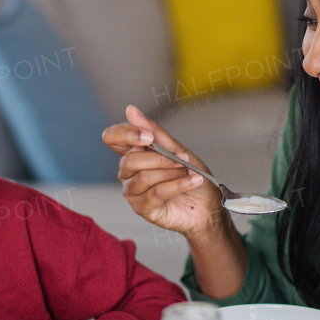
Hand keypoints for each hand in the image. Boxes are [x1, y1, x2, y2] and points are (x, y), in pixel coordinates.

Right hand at [102, 104, 225, 237]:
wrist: (207, 204)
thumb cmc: (191, 176)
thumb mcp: (177, 149)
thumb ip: (154, 132)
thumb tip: (131, 111)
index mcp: (133, 152)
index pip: (112, 138)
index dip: (126, 134)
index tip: (149, 137)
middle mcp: (128, 172)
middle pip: (130, 160)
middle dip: (160, 158)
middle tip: (182, 160)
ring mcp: (133, 191)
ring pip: (144, 177)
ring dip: (172, 172)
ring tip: (189, 172)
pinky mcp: (143, 208)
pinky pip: (157, 192)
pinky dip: (178, 184)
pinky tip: (193, 181)